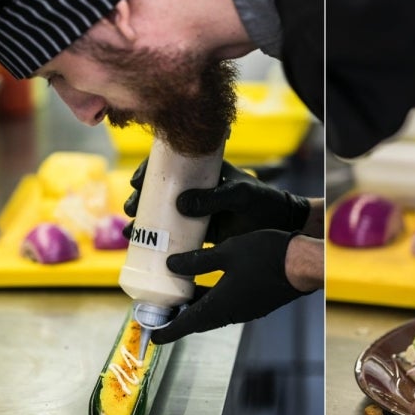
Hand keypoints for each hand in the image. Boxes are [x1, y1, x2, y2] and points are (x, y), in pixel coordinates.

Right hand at [124, 159, 310, 242]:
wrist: (282, 227)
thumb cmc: (264, 203)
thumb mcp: (241, 195)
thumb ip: (215, 197)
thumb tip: (180, 204)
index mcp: (204, 171)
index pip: (170, 165)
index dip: (148, 171)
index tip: (137, 182)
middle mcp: (196, 189)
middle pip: (158, 190)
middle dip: (139, 199)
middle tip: (131, 209)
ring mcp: (197, 211)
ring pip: (161, 213)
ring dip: (142, 221)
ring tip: (131, 231)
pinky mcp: (200, 232)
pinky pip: (173, 235)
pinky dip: (156, 241)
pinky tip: (142, 249)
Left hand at [151, 229, 311, 342]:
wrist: (303, 263)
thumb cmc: (267, 256)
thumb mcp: (227, 252)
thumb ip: (198, 261)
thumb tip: (171, 265)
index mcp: (220, 306)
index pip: (186, 325)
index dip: (167, 331)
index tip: (153, 336)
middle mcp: (232, 314)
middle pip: (199, 320)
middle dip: (179, 317)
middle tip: (163, 308)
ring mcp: (246, 309)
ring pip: (214, 312)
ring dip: (197, 306)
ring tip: (182, 292)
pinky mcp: (256, 302)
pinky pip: (228, 305)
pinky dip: (213, 299)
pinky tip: (211, 282)